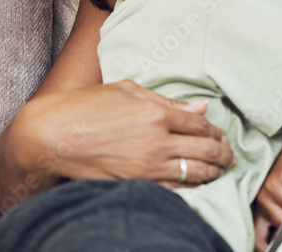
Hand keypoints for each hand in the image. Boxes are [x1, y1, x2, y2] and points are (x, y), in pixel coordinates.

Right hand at [11, 80, 234, 191]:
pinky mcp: (133, 183)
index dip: (216, 133)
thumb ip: (168, 101)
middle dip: (223, 155)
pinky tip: (195, 186)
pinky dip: (188, 188)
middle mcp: (156, 140)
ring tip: (220, 172)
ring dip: (212, 173)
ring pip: (192, 173)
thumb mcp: (129, 91)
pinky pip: (170, 189)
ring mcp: (145, 165)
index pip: (200, 126)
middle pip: (204, 150)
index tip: (223, 137)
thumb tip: (201, 108)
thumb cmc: (88, 106)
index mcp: (156, 113)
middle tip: (230, 158)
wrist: (51, 135)